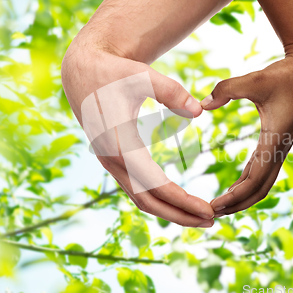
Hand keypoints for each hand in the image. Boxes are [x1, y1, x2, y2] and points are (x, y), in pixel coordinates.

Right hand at [61, 44, 214, 226]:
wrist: (81, 71)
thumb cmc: (113, 72)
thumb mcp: (141, 75)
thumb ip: (171, 91)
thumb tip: (199, 111)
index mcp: (119, 144)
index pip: (155, 185)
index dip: (183, 201)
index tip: (208, 211)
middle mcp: (112, 159)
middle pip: (148, 201)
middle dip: (180, 215)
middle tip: (211, 221)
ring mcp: (111, 162)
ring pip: (141, 198)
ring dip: (169, 210)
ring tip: (199, 216)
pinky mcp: (114, 159)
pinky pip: (136, 187)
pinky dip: (158, 198)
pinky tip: (177, 199)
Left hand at [201, 54, 292, 215]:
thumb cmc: (285, 74)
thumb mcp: (254, 80)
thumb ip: (226, 90)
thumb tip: (202, 105)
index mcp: (274, 140)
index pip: (253, 180)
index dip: (234, 197)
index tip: (214, 206)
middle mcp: (279, 148)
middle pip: (259, 189)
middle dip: (237, 204)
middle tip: (212, 214)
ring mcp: (280, 146)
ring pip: (262, 181)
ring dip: (243, 195)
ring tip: (221, 205)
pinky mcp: (278, 141)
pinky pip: (262, 168)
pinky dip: (248, 180)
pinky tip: (235, 185)